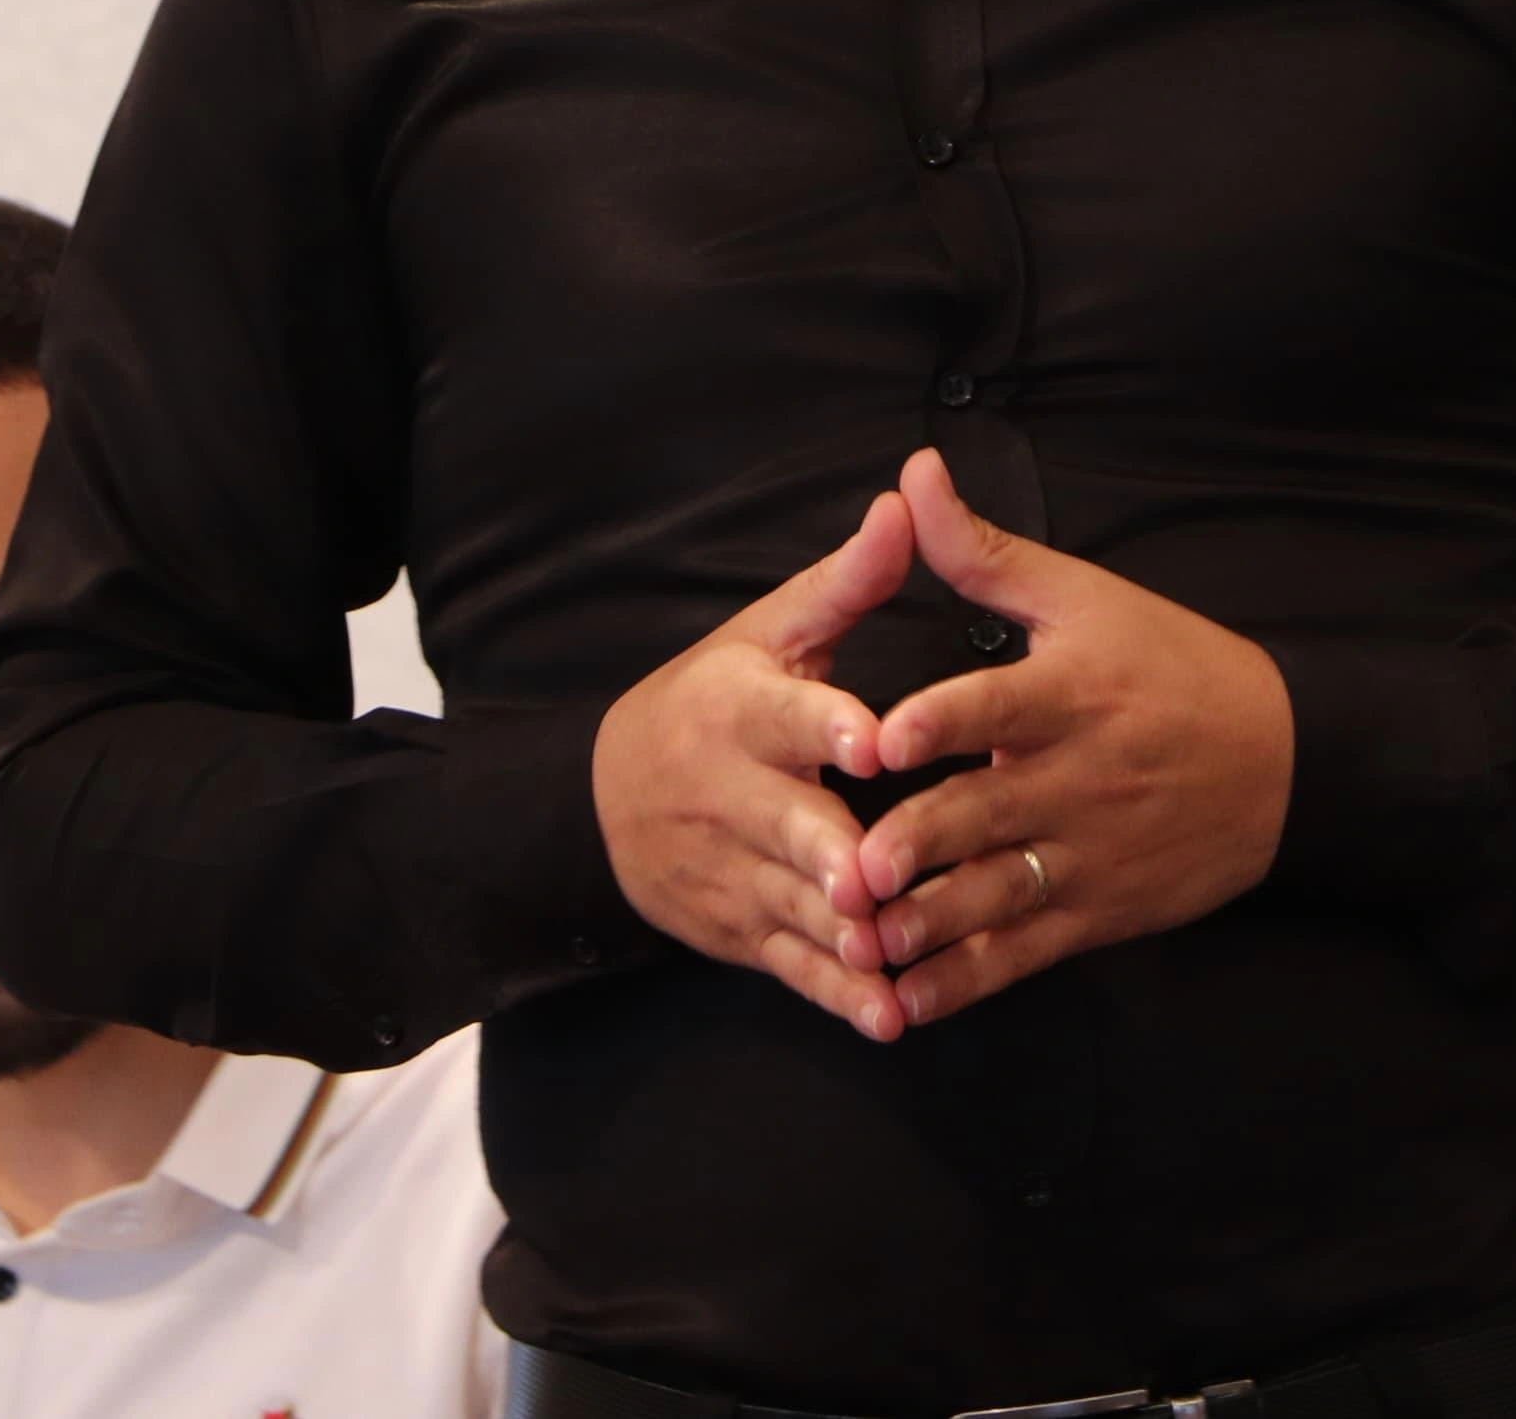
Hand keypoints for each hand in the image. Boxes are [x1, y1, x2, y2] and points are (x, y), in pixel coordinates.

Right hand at [591, 491, 915, 1039]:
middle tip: (873, 878)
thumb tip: (910, 499)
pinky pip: (791, 965)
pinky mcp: (739, 930)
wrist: (606, 797)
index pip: (786, 714)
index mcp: (742, 708)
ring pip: (791, 904)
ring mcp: (731, 870)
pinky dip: (836, 994)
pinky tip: (887, 1017)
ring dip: (839, 935)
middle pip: (785, 825)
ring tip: (890, 957)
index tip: (871, 739)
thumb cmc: (716, 699)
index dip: (828, 724)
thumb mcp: (769, 631)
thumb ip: (847, 581)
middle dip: (827, 853)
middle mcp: (730, 793)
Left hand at [854, 450, 1293, 1026]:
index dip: (942, 721)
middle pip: (988, 813)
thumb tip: (911, 475)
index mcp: (1071, 694)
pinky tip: (906, 1000)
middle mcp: (1077, 778)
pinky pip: (1022, 953)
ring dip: (930, 922)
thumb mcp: (1085, 598)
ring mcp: (1089, 853)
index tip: (884, 738)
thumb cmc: (1173, 667)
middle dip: (921, 843)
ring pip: (999, 894)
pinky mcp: (1098, 911)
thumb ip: (983, 551)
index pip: (999, 705)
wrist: (1288, 763)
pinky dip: (964, 980)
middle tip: (859, 865)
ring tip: (867, 940)